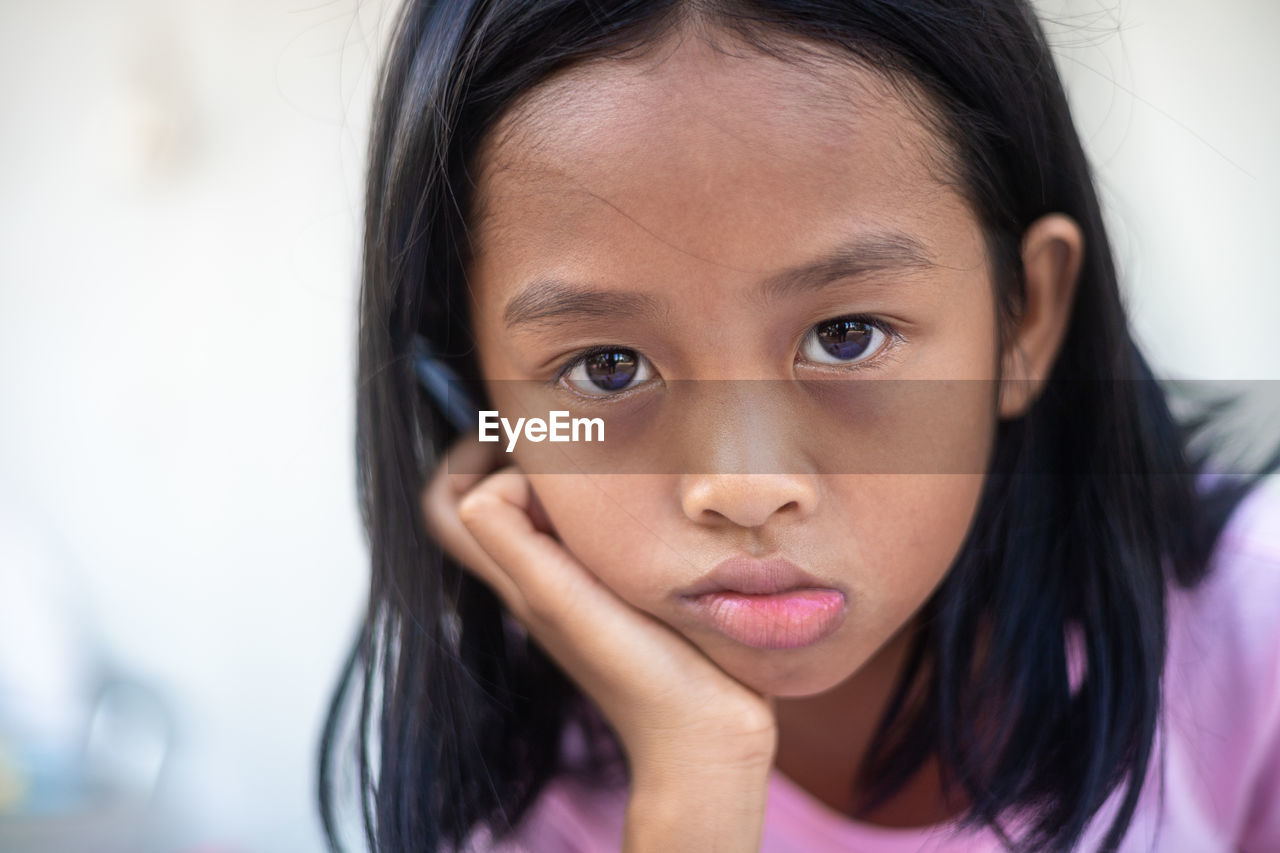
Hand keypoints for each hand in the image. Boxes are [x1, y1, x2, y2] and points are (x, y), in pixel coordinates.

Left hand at [421, 436, 778, 778]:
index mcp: (516, 577)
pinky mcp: (621, 599)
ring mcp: (579, 591)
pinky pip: (589, 536)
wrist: (703, 739)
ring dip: (563, 478)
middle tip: (564, 434)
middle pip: (490, 502)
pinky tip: (644, 503)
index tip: (517, 433)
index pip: (450, 505)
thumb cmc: (640, 675)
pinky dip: (603, 507)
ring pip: (542, 514)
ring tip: (606, 460)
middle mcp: (538, 581)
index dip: (467, 459)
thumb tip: (493, 483)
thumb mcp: (560, 599)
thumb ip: (512, 541)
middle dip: (515, 455)